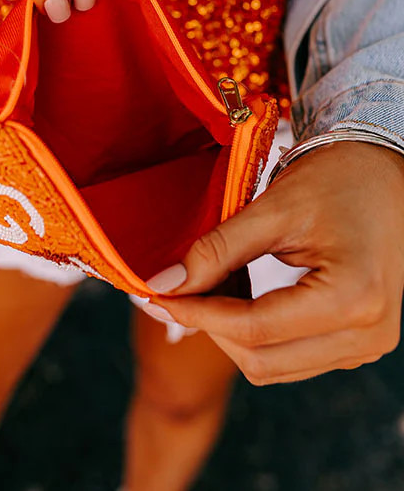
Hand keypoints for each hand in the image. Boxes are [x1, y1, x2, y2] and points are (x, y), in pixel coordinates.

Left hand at [145, 142, 403, 383]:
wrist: (382, 173)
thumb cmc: (337, 179)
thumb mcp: (274, 209)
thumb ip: (218, 249)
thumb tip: (165, 284)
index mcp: (353, 297)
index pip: (254, 329)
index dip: (198, 314)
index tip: (157, 295)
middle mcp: (368, 333)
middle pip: (263, 360)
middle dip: (212, 327)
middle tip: (180, 287)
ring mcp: (368, 343)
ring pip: (274, 365)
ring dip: (233, 332)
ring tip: (214, 283)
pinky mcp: (359, 342)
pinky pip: (293, 357)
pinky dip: (257, 333)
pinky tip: (242, 292)